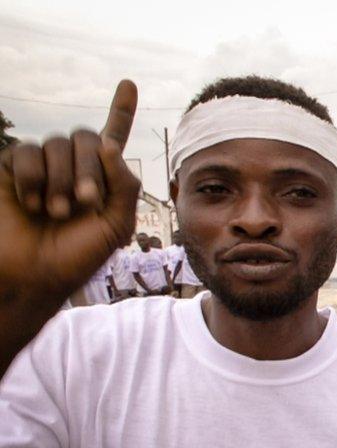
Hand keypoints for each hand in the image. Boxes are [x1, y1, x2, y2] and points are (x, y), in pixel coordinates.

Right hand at [0, 80, 140, 305]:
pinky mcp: (10, 170)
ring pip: (57, 144)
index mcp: (101, 179)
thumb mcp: (116, 225)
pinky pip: (26, 152)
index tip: (128, 84)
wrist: (34, 277)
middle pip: (86, 138)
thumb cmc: (76, 257)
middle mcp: (70, 168)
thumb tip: (108, 144)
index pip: (112, 137)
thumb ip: (125, 185)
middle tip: (86, 203)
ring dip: (61, 179)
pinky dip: (32, 177)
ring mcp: (40, 167)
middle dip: (90, 169)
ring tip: (56, 213)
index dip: (120, 111)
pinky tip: (31, 203)